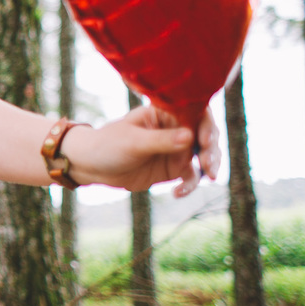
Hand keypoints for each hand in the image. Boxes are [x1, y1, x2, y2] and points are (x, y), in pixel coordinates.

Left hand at [66, 106, 219, 195]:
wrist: (93, 166)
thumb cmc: (108, 144)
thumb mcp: (133, 142)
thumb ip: (161, 140)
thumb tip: (190, 137)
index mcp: (165, 112)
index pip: (195, 112)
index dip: (206, 124)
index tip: (205, 140)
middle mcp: (175, 128)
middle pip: (205, 134)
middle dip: (211, 149)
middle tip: (208, 165)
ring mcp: (176, 148)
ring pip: (203, 155)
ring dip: (209, 165)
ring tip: (208, 177)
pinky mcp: (173, 168)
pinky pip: (191, 176)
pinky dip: (190, 185)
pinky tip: (177, 193)